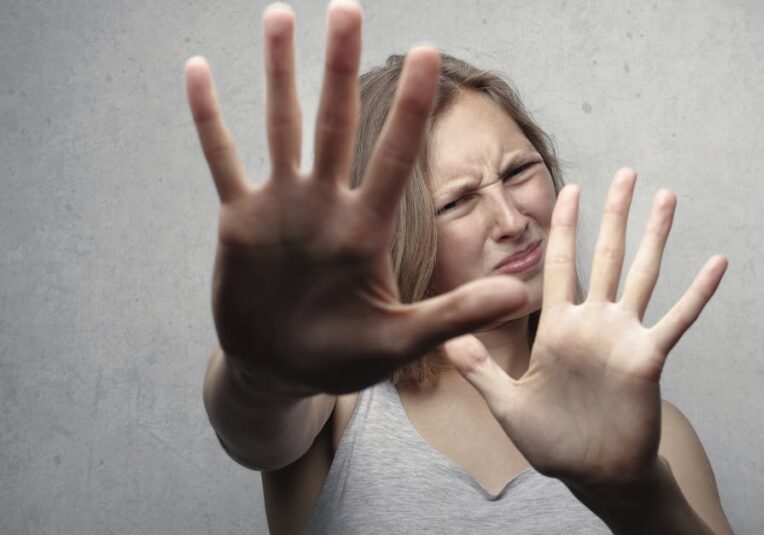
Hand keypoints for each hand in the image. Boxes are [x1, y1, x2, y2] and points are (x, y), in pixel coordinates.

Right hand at [185, 2, 526, 394]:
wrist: (282, 369)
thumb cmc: (344, 358)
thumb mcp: (401, 340)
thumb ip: (455, 315)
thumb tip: (520, 296)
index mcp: (365, 228)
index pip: (395, 155)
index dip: (411, 107)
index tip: (428, 53)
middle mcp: (326, 205)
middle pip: (337, 122)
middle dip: (342, 67)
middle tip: (349, 8)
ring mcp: (282, 206)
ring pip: (282, 126)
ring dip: (280, 74)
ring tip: (281, 17)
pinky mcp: (240, 219)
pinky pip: (223, 159)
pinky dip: (210, 119)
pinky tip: (200, 71)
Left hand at [444, 168, 727, 488]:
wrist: (593, 474)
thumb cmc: (553, 443)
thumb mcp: (507, 406)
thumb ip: (480, 370)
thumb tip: (445, 341)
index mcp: (559, 328)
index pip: (561, 265)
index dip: (566, 227)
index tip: (570, 188)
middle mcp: (594, 323)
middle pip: (606, 256)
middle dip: (615, 214)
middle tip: (626, 173)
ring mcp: (624, 336)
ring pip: (642, 274)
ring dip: (656, 236)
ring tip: (668, 196)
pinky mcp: (648, 358)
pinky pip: (677, 319)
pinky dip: (698, 292)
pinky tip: (717, 263)